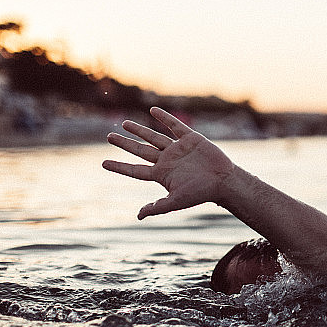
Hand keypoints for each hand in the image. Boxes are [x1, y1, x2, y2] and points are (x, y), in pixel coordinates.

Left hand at [103, 107, 234, 218]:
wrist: (223, 181)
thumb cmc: (201, 193)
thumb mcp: (177, 201)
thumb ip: (158, 207)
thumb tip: (139, 216)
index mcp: (161, 174)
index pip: (135, 170)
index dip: (119, 166)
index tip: (103, 163)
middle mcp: (167, 160)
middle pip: (140, 151)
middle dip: (125, 144)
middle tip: (109, 137)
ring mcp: (177, 149)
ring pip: (153, 137)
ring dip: (139, 130)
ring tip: (124, 123)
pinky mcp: (190, 139)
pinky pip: (174, 126)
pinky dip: (164, 118)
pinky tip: (153, 110)